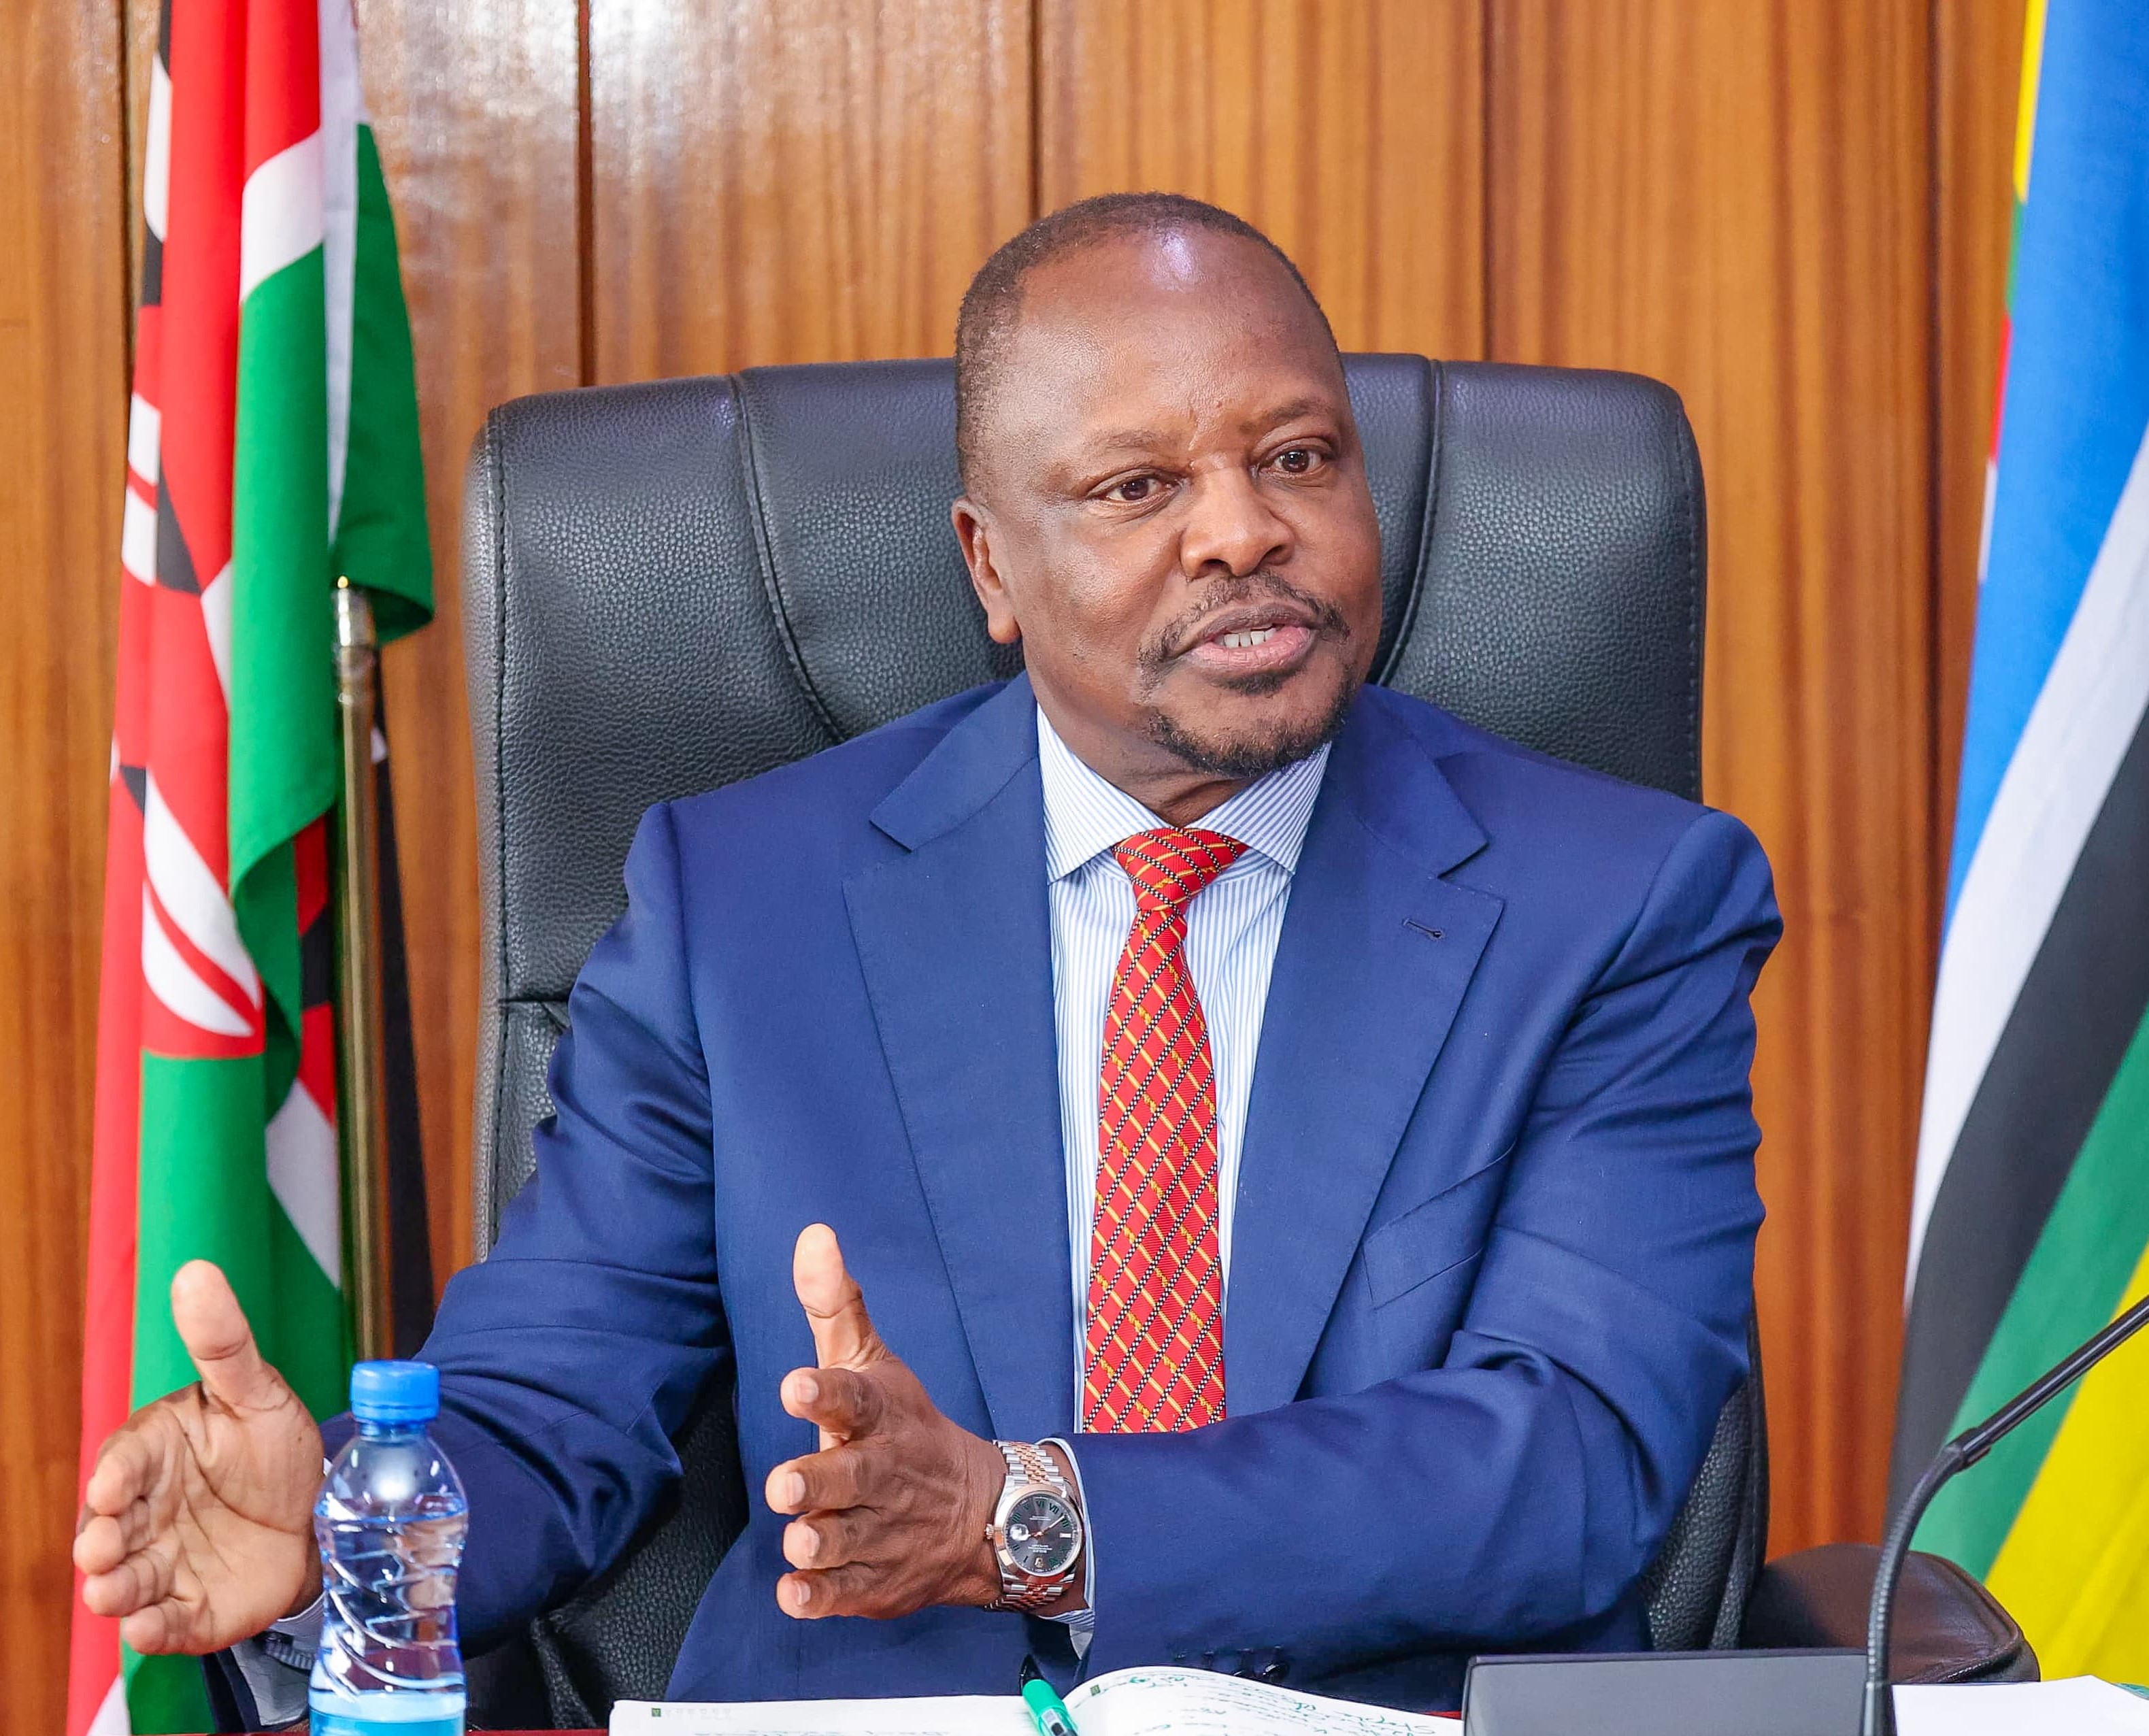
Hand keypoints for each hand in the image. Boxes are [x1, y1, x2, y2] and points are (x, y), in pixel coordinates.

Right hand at [74, 1261, 325, 1652]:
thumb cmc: (276, 1448)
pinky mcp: (188, 1609)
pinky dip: (152, 1630)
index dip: (116, 1476)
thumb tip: (195, 1271)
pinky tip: (147, 1630)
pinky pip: (162, 1623)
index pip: (124, 1462)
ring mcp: (164, 1563)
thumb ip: (224, 1342)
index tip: (113, 1485)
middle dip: (102, 1539)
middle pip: (111, 1528)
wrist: (319, 1516)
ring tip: (111, 1592)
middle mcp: (146, 1513)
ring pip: (126, 1580)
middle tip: (102, 1546)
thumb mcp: (257, 1391)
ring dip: (115, 1588)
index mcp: (156, 1455)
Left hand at [764, 1224, 1019, 1619]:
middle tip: (786, 1486)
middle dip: (817, 1482)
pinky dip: (820, 1598)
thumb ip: (835, 1304)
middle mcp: (881, 1473)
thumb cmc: (904, 1429)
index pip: (854, 1397)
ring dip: (819, 1542)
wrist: (981, 1513)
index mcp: (879, 1415)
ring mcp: (880, 1531)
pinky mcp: (874, 1581)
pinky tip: (796, 1593)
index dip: (825, 1393)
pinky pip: (844, 1594)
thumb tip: (812, 1234)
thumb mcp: (873, 1361)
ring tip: (800, 1541)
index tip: (796, 1386)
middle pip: (846, 1478)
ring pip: (844, 1540)